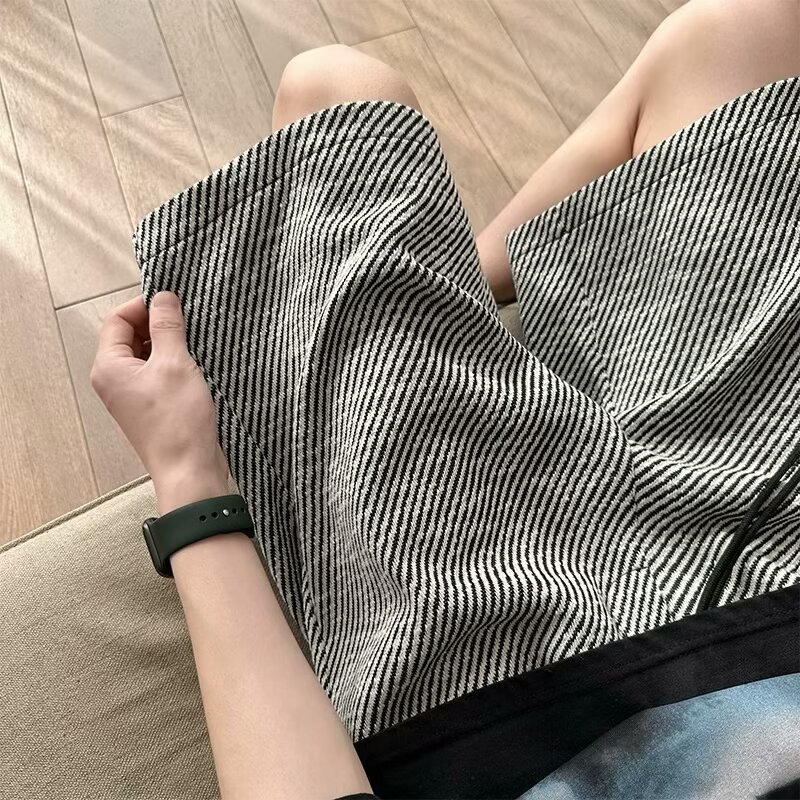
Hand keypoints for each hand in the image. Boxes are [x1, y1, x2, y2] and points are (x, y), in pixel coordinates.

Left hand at [91, 291, 229, 510]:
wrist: (189, 470)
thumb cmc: (178, 421)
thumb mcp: (175, 363)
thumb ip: (167, 326)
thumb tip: (163, 297)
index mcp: (109, 367)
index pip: (118, 320)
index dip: (144, 306)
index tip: (174, 302)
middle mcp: (114, 380)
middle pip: (130, 336)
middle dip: (158, 324)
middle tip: (188, 321)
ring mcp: (131, 395)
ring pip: (146, 355)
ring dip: (168, 344)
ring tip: (195, 342)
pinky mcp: (150, 406)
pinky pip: (156, 373)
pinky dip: (173, 363)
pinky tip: (195, 364)